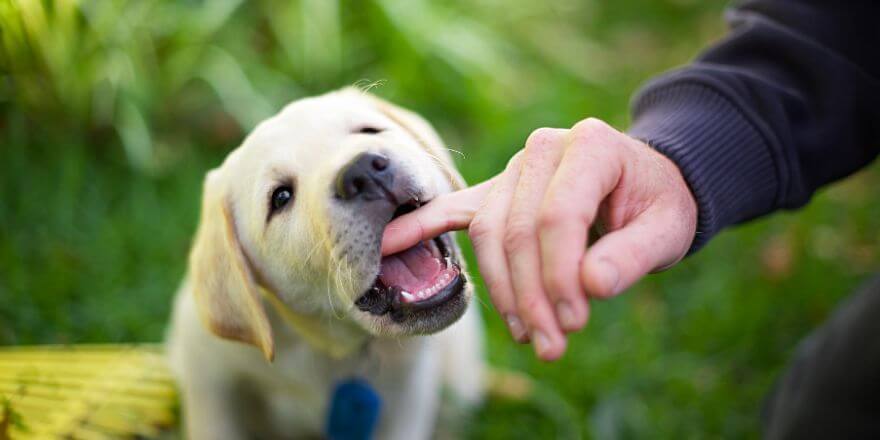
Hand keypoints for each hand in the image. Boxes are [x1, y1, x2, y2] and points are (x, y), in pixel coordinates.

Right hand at [382, 118, 696, 360]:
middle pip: (517, 229)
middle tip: (551, 345)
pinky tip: (387, 245)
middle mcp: (543, 149)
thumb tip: (592, 286)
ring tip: (526, 335)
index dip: (560, 276)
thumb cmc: (658, 204)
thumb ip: (634, 255)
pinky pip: (453, 209)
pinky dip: (421, 226)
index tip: (572, 323)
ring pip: (488, 233)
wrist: (643, 183)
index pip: (558, 215)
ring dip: (502, 290)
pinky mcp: (496, 191)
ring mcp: (514, 169)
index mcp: (590, 146)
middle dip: (531, 295)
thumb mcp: (668, 228)